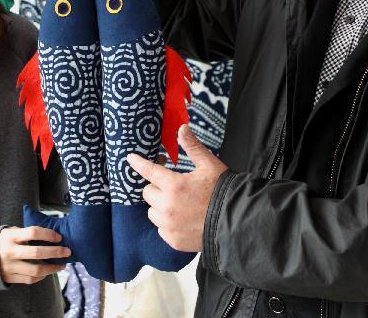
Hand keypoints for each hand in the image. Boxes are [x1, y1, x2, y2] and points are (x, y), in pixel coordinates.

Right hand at [0, 226, 69, 284]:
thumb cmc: (1, 241)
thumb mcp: (10, 231)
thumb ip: (26, 233)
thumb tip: (49, 234)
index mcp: (10, 237)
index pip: (33, 232)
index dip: (48, 234)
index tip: (59, 237)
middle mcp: (10, 252)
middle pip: (37, 252)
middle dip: (55, 252)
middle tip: (67, 251)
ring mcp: (10, 266)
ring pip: (35, 270)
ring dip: (52, 268)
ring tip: (61, 265)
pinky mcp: (10, 278)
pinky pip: (30, 279)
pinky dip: (42, 276)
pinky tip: (48, 271)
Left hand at [127, 125, 227, 251]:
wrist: (237, 221)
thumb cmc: (222, 190)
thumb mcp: (209, 165)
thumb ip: (192, 147)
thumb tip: (182, 128)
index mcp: (174, 185)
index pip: (148, 171)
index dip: (138, 163)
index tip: (130, 158)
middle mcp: (167, 206)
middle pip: (148, 192)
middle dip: (157, 187)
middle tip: (172, 186)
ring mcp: (169, 225)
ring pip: (152, 212)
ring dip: (160, 206)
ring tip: (178, 204)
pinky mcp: (172, 239)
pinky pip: (160, 228)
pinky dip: (167, 223)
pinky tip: (182, 219)